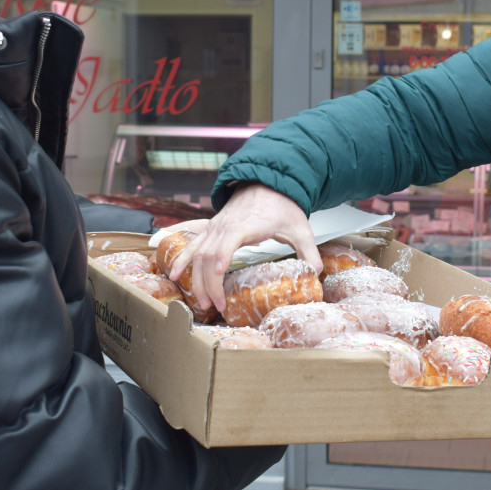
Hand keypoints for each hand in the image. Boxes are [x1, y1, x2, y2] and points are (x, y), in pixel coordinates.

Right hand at [167, 183, 320, 311]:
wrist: (267, 182)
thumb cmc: (283, 206)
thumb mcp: (300, 228)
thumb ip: (309, 251)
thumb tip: (316, 273)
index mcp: (247, 224)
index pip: (229, 240)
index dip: (221, 258)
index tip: (218, 277)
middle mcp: (226, 225)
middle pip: (209, 254)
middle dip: (209, 283)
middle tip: (218, 307)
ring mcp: (216, 227)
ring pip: (198, 253)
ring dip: (197, 278)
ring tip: (203, 302)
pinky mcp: (211, 229)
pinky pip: (192, 244)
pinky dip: (181, 259)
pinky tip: (174, 275)